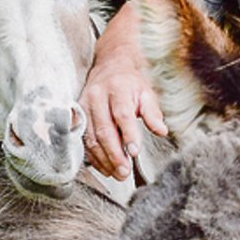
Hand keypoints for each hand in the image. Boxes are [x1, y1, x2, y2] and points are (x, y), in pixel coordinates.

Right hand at [81, 4, 167, 178]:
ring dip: (103, 159)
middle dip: (115, 154)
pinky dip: (93, 157)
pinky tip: (105, 167)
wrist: (109, 65)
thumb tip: (162, 131)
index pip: (122, 114)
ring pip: (91, 138)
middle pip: (104, 130)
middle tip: (125, 172)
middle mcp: (97, 97)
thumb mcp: (146, 93)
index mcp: (117, 89)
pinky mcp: (78, 115)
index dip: (128, 134)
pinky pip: (83, 140)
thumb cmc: (130, 83)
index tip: (135, 152)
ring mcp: (84, 106)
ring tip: (117, 174)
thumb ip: (152, 113)